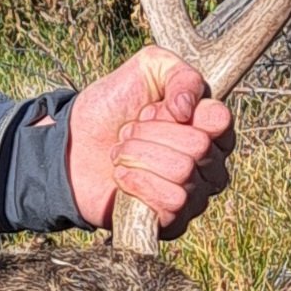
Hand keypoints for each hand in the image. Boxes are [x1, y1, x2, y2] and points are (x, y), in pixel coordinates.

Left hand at [67, 51, 232, 237]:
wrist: (71, 144)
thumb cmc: (112, 107)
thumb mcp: (148, 68)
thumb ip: (180, 73)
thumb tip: (188, 109)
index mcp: (210, 130)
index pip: (220, 119)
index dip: (178, 110)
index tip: (152, 108)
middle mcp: (209, 165)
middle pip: (198, 146)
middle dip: (150, 132)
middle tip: (128, 132)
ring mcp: (194, 196)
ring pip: (183, 173)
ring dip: (139, 156)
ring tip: (122, 154)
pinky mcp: (173, 222)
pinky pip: (172, 202)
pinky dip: (138, 183)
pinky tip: (122, 177)